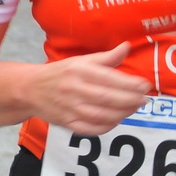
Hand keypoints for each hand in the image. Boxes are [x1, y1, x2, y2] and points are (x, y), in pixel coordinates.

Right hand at [31, 43, 151, 135]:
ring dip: (122, 114)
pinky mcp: (67, 123)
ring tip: (134, 108)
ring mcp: (70, 108)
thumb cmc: (60, 73)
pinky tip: (117, 120)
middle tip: (144, 100)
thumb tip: (127, 46)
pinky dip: (106, 126)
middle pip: (108, 98)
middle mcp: (74, 89)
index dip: (130, 84)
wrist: (30, 89)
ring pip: (101, 115)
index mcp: (79, 71)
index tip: (144, 85)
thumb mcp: (80, 61)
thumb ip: (106, 57)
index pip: (109, 79)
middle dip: (130, 100)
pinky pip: (91, 129)